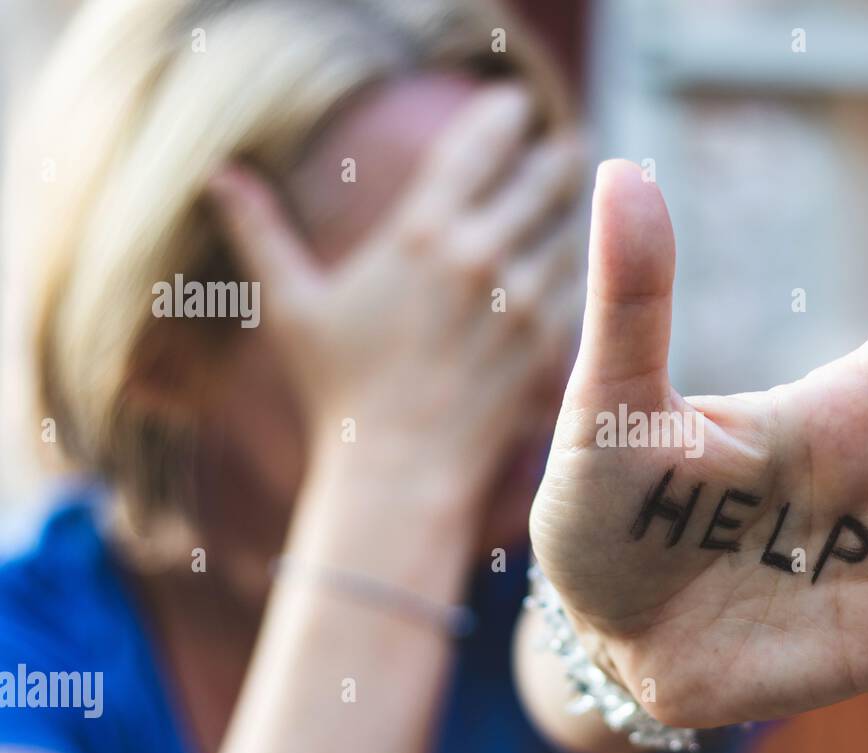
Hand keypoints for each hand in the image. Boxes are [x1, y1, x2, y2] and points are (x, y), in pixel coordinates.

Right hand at [207, 84, 582, 504]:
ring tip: (573, 195)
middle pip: (542, 176)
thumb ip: (262, 233)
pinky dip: (582, 263)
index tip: (513, 104)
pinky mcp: (549, 342)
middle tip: (561, 147)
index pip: (477, 145)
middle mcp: (481, 257)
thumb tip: (220, 176)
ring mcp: (523, 301)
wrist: (400, 468)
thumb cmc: (340, 390)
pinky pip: (582, 282)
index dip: (502, 115)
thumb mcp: (293, 306)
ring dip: (573, 206)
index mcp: (422, 234)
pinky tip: (578, 259)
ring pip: (571, 228)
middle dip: (555, 155)